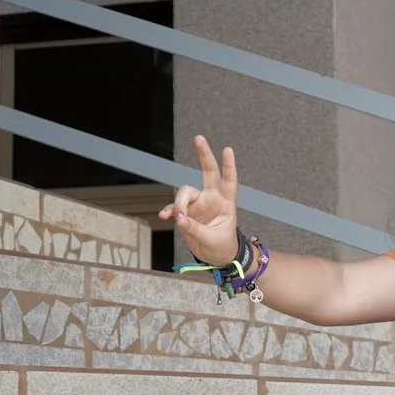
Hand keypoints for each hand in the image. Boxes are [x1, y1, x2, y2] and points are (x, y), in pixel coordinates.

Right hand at [159, 135, 239, 266]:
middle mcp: (212, 198)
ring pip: (185, 193)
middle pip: (208, 171)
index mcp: (226, 202)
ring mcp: (198, 203)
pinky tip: (164, 216)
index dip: (229, 166)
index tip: (228, 150)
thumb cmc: (222, 246)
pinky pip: (175, 207)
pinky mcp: (186, 212)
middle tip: (199, 138)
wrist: (215, 256)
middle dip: (204, 155)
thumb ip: (197, 230)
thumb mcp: (213, 240)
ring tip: (181, 220)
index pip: (229, 181)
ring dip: (180, 204)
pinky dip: (170, 211)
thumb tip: (181, 220)